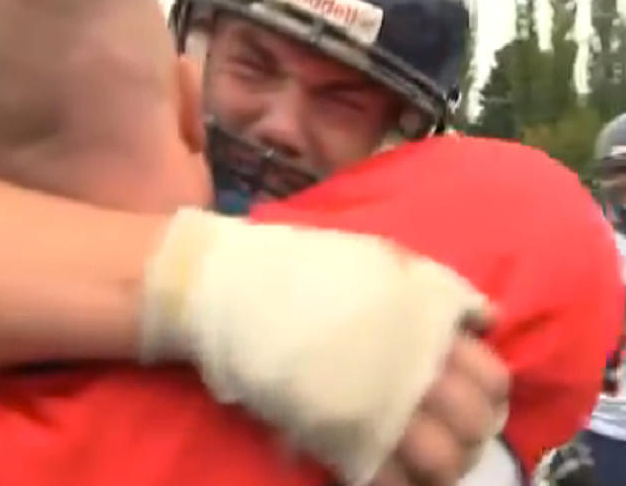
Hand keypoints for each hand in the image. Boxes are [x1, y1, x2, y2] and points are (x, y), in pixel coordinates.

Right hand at [140, 209, 493, 485]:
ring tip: (421, 459)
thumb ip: (436, 290)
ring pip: (441, 463)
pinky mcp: (339, 438)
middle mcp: (414, 372)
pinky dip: (396, 482)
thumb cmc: (305, 269)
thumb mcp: (380, 260)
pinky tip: (384, 470)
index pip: (492, 379)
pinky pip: (389, 481)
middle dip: (469, 435)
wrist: (232, 290)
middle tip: (449, 434)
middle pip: (474, 427)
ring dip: (439, 466)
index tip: (473, 398)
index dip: (489, 395)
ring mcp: (378, 410)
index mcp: (427, 328)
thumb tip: (484, 319)